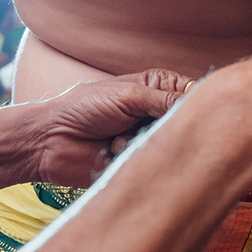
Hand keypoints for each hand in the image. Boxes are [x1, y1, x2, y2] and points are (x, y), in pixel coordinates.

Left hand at [20, 70, 191, 186]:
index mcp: (157, 88)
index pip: (194, 93)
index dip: (197, 103)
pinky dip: (137, 157)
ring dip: (148, 141)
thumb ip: (167, 100)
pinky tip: (116, 151)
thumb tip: (201, 104)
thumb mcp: (129, 95)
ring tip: (122, 138)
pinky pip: (155, 163)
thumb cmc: (84, 108)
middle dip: (169, 125)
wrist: (50, 140)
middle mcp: (157, 113)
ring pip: (171, 144)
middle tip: (149, 124)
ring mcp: (149, 139)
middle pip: (186, 122)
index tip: (191, 110)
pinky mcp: (140, 162)